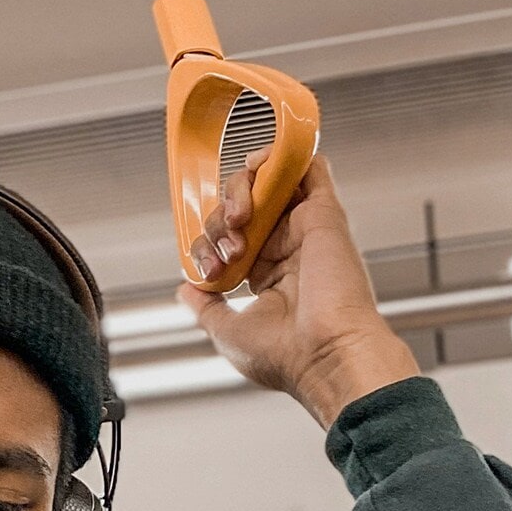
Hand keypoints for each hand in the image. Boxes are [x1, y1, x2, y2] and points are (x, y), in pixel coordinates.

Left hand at [181, 156, 418, 428]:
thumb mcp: (228, 331)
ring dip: (240, 188)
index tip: (209, 270)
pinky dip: (280, 156)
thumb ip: (206, 307)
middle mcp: (288, 249)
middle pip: (241, 208)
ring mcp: (306, 229)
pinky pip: (307, 166)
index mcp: (269, 276)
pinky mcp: (324, 213)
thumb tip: (186, 288)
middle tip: (227, 249)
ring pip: (266, 182)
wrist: (325, 354)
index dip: (207, 245)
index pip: (229, 239)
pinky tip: (261, 166)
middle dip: (218, 220)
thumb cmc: (284, 355)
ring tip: (239, 217)